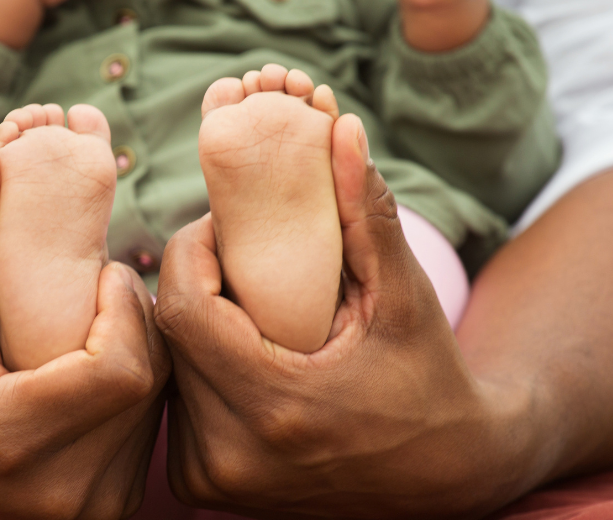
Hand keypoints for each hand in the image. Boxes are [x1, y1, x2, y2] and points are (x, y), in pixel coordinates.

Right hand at [0, 138, 169, 519]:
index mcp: (11, 440)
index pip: (120, 370)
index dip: (124, 311)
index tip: (104, 273)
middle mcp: (59, 496)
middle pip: (149, 387)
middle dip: (137, 324)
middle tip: (107, 288)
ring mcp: (85, 514)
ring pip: (159, 411)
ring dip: (143, 355)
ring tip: (103, 322)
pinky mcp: (102, 517)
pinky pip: (149, 435)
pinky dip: (139, 392)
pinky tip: (105, 363)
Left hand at [155, 116, 540, 516]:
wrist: (444, 480)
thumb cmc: (429, 379)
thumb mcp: (404, 296)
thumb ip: (366, 213)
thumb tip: (339, 128)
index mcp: (276, 406)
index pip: (184, 307)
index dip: (193, 252)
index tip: (226, 229)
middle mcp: (232, 455)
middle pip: (171, 338)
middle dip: (195, 283)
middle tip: (236, 259)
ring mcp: (214, 480)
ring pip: (167, 370)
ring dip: (194, 325)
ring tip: (245, 306)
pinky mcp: (205, 488)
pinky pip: (175, 404)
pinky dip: (197, 368)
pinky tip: (240, 352)